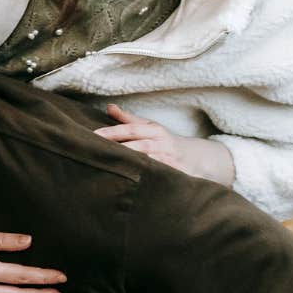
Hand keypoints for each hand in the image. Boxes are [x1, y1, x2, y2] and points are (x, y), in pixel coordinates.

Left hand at [94, 105, 234, 186]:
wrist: (198, 158)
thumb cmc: (165, 142)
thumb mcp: (150, 128)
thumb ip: (128, 120)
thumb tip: (109, 107)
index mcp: (154, 131)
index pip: (131, 130)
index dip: (112, 132)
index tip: (93, 135)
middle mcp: (162, 144)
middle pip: (139, 145)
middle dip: (119, 148)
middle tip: (97, 151)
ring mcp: (171, 160)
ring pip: (150, 161)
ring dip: (132, 164)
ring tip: (111, 168)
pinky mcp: (178, 175)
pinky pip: (161, 177)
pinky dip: (148, 179)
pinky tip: (130, 184)